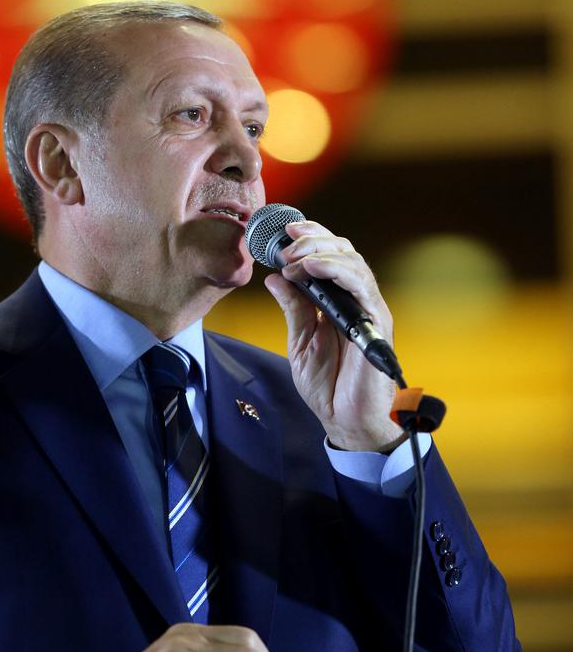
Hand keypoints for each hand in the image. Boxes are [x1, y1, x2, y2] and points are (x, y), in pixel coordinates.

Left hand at [264, 221, 401, 451]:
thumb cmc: (327, 385)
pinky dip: (337, 270)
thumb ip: (293, 308)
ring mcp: (367, 308)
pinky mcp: (376, 321)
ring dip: (320, 252)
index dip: (310, 238)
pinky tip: (313, 267)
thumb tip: (274, 279)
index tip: (283, 233)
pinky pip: (362, 285)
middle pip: (342, 250)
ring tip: (294, 259)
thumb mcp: (300, 341)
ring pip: (353, 261)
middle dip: (312, 239)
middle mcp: (355, 299)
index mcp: (336, 301)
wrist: (344, 418)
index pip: (328, 256)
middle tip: (284, 245)